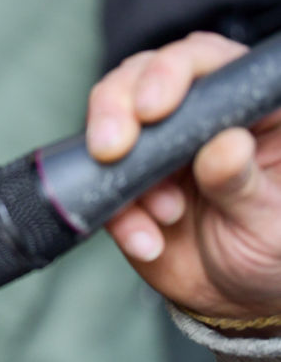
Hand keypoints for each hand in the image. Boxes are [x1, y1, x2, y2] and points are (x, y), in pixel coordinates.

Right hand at [86, 31, 280, 321]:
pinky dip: (116, 213)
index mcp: (254, 109)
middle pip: (145, 74)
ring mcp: (158, 143)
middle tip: (112, 149)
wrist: (235, 299)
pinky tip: (146, 240)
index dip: (174, 71)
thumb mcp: (272, 222)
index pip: (211, 63)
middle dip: (119, 106)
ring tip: (155, 212)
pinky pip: (98, 182)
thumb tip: (224, 144)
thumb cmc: (274, 251)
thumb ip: (244, 182)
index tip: (153, 109)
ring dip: (115, 162)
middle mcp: (201, 114)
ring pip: (112, 116)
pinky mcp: (124, 176)